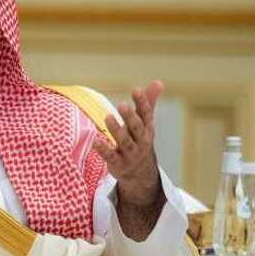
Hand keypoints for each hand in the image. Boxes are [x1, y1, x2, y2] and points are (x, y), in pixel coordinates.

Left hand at [94, 80, 163, 205]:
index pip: (146, 115)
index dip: (142, 102)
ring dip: (117, 130)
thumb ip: (149, 103)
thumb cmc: (140, 140)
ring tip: (107, 117)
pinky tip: (95, 141)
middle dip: (130, 117)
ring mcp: (130, 154)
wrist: (141, 174)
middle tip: (122, 105)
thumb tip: (159, 81)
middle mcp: (141, 142)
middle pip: (137, 128)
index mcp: (147, 130)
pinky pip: (110, 156)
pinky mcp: (118, 164)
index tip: (135, 90)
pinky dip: (103, 149)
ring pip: (125, 142)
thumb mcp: (145, 123)